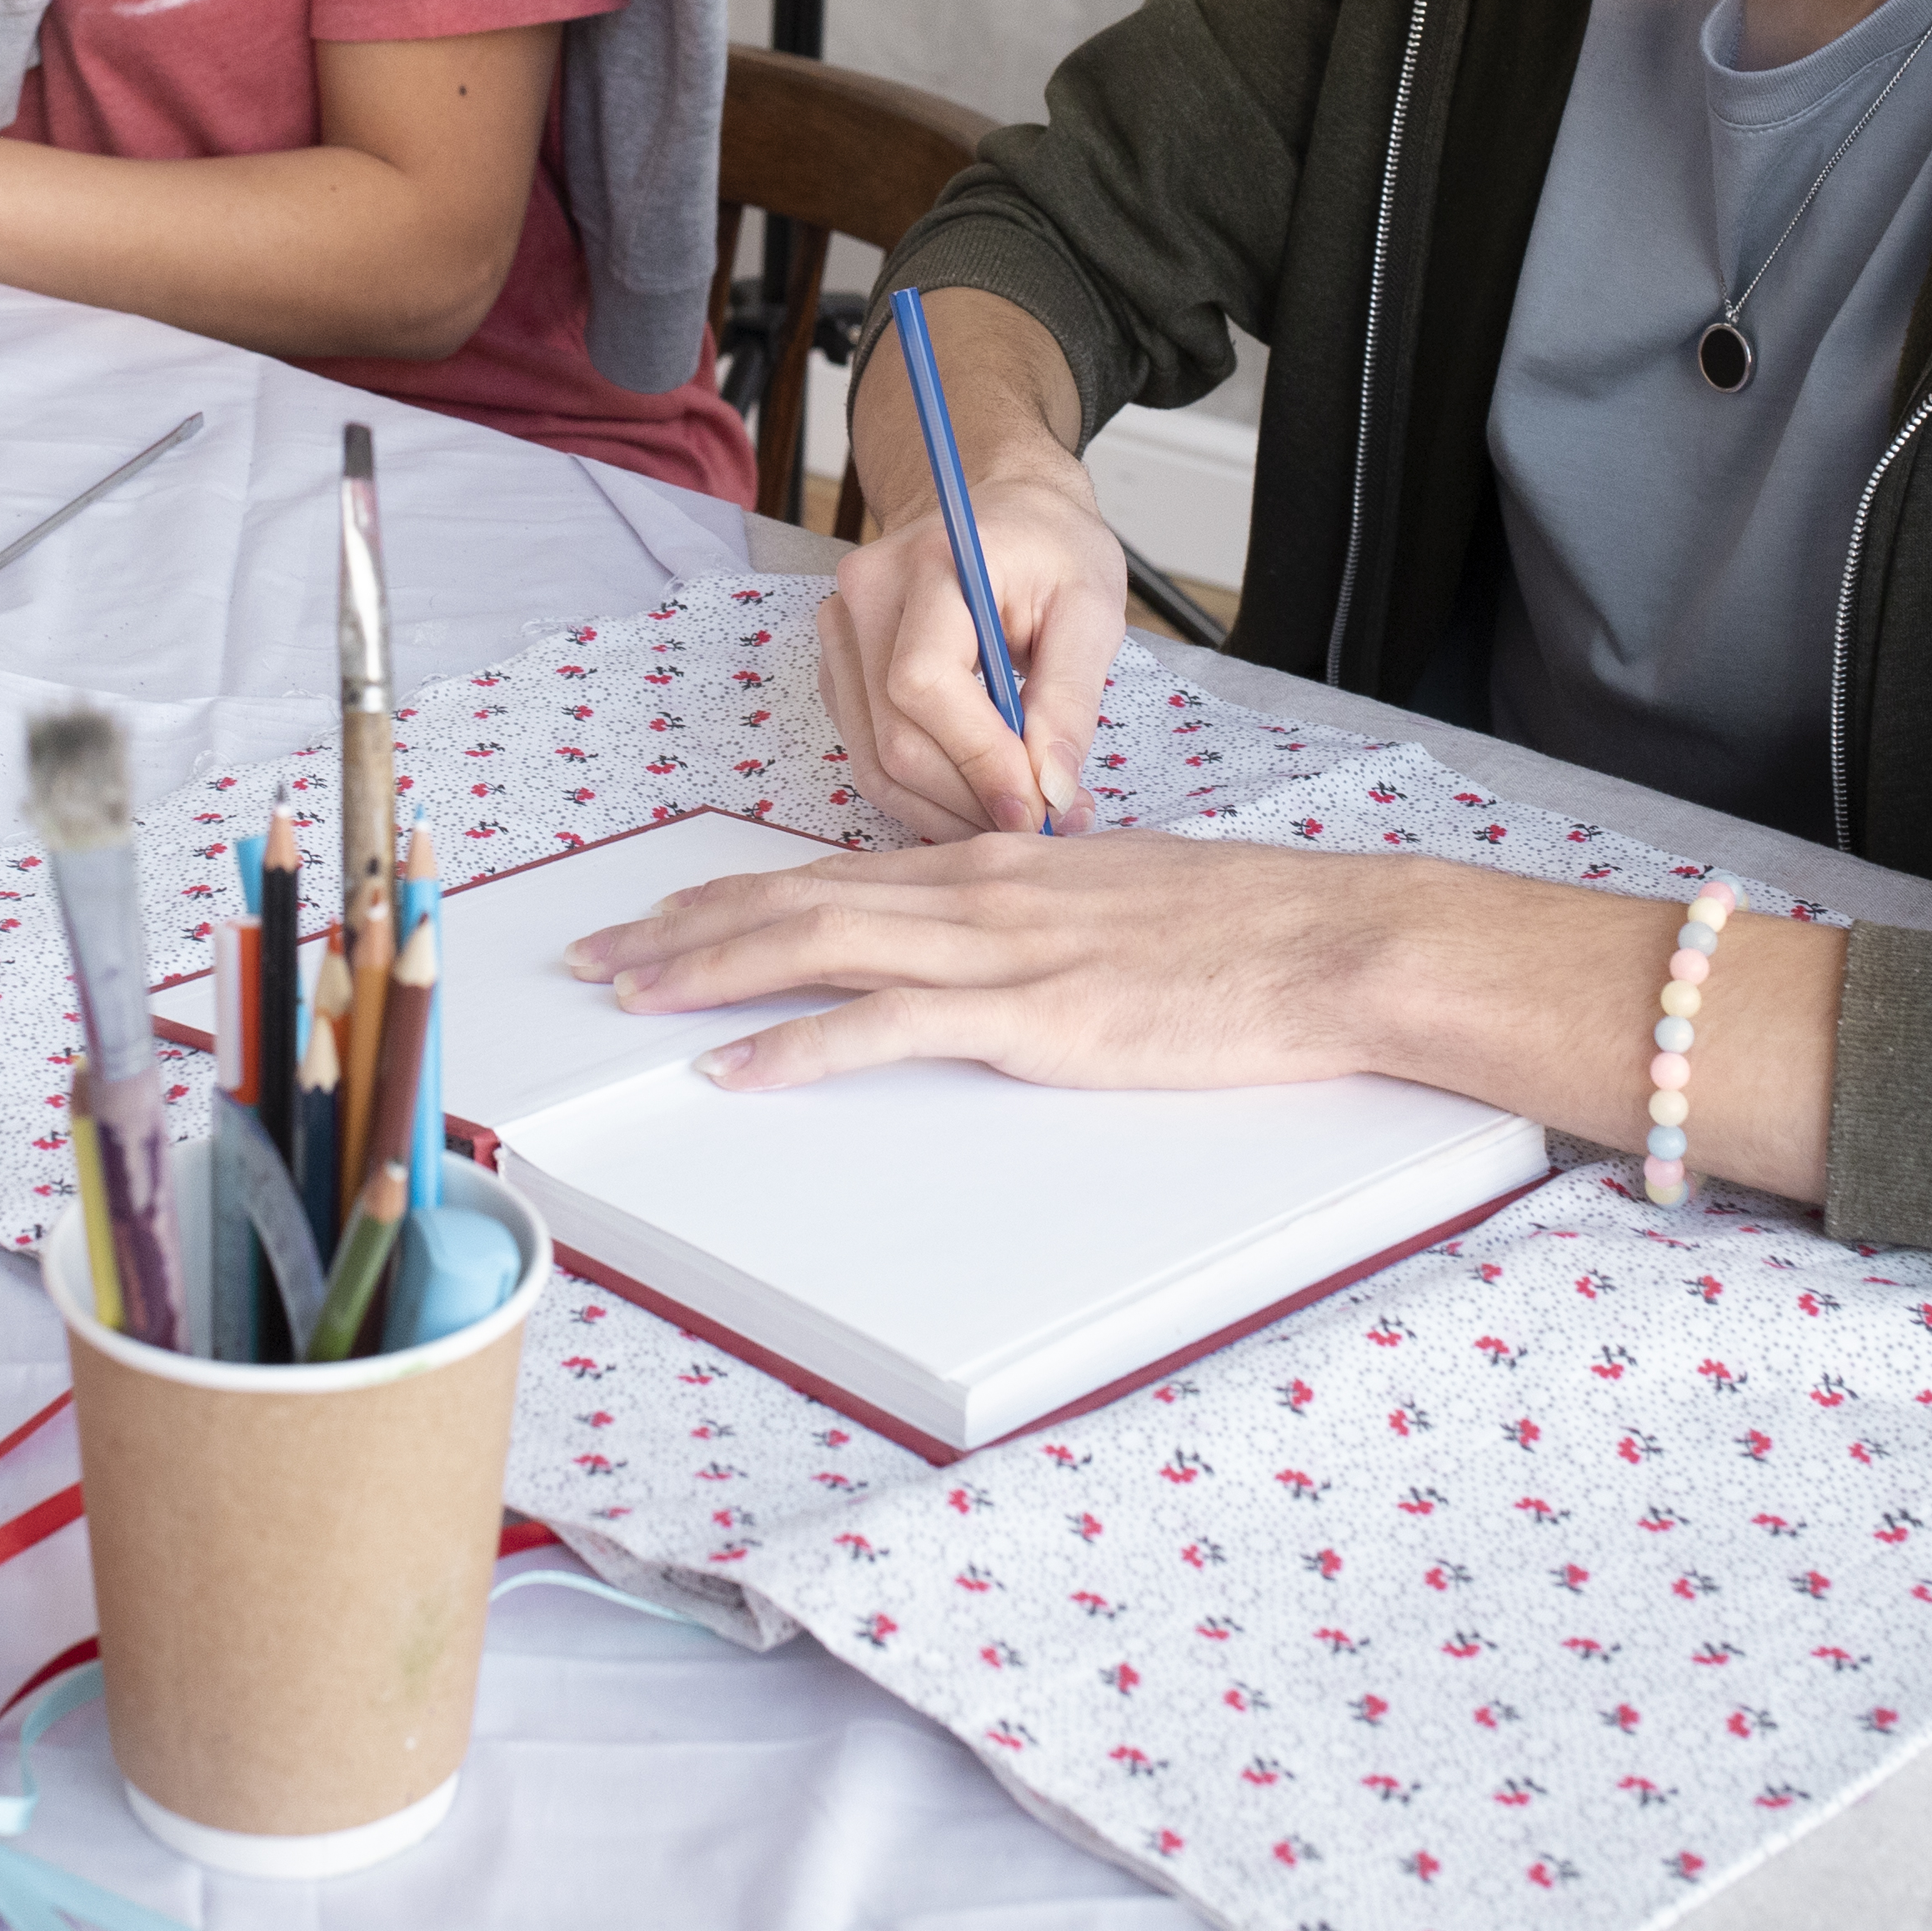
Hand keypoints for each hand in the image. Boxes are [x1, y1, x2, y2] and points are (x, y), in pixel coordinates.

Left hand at [562, 829, 1847, 1198]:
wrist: (1339, 944)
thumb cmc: (1250, 935)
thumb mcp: (1123, 906)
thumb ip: (1042, 921)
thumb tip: (982, 949)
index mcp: (1002, 865)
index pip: (835, 871)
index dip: (733, 893)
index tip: (657, 913)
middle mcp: (980, 891)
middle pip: (795, 897)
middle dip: (681, 926)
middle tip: (593, 953)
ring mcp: (1002, 951)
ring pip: (816, 944)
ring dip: (706, 971)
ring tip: (625, 993)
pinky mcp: (1033, 1016)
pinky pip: (886, 1027)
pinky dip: (796, 1047)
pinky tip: (734, 1065)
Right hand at [822, 441, 1122, 839]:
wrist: (1005, 513)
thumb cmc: (1051, 550)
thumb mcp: (1092, 609)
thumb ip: (1071, 701)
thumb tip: (1052, 793)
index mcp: (930, 563)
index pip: (923, 683)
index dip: (978, 758)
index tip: (1038, 807)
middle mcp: (865, 596)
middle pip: (893, 736)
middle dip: (970, 799)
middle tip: (1043, 823)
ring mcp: (841, 634)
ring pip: (873, 760)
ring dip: (946, 809)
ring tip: (1016, 813)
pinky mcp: (841, 671)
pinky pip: (868, 754)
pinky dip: (923, 792)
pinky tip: (978, 791)